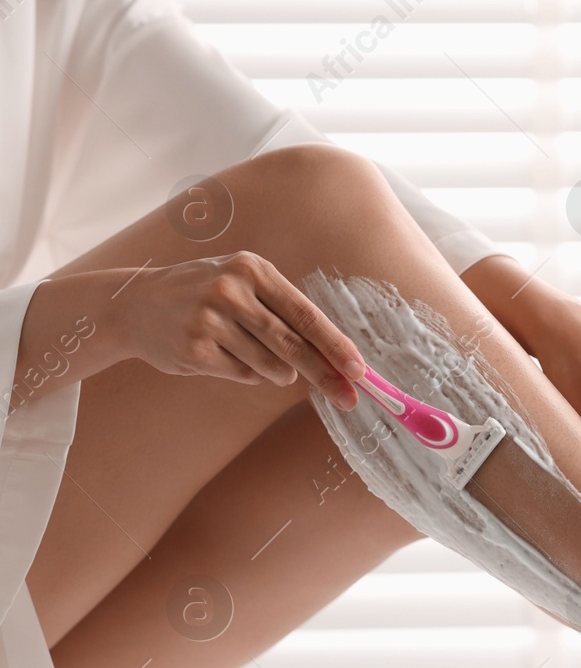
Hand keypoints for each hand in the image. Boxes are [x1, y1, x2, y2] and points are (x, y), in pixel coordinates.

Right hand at [115, 251, 366, 407]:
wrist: (134, 304)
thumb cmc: (203, 294)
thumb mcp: (243, 284)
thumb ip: (284, 313)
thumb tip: (334, 356)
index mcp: (253, 269)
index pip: (306, 314)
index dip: (335, 345)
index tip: (359, 370)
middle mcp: (231, 290)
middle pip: (293, 344)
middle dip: (325, 374)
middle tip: (348, 397)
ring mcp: (209, 319)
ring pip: (270, 365)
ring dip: (277, 372)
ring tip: (259, 357)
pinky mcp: (193, 348)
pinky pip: (241, 374)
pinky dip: (245, 373)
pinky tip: (224, 355)